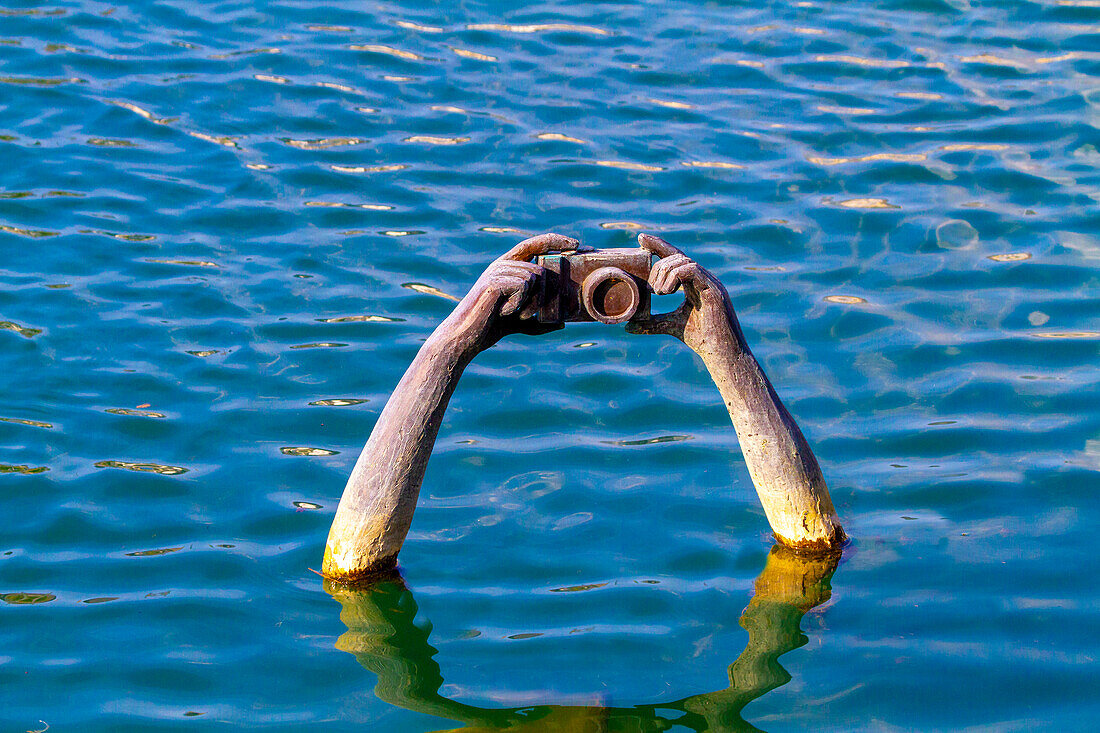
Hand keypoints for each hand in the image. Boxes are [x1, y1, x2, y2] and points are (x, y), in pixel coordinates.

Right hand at [446, 232, 578, 351]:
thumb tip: (562, 323)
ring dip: (529, 302)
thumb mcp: (518, 323)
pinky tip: (503, 311)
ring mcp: (497, 270)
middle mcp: (502, 264)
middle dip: (542, 295)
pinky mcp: (494, 280)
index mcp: (508, 268)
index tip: (578, 244)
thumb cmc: (488, 328)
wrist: (465, 337)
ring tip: (509, 313)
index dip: (556, 241)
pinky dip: (519, 304)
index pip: (535, 244)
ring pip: (534, 277)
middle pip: (541, 269)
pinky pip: (524, 286)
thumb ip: (538, 320)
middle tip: (522, 313)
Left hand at [627, 233, 742, 355]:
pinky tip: (667, 292)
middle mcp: (702, 278)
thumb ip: (651, 323)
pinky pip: (692, 269)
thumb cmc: (701, 339)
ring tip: (659, 293)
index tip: (640, 238)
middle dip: (658, 267)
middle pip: (676, 256)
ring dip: (665, 273)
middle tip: (652, 288)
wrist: (722, 353)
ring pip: (683, 260)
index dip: (658, 245)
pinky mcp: (714, 289)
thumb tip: (628, 326)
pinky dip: (675, 277)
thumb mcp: (670, 326)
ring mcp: (710, 282)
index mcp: (693, 282)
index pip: (675, 257)